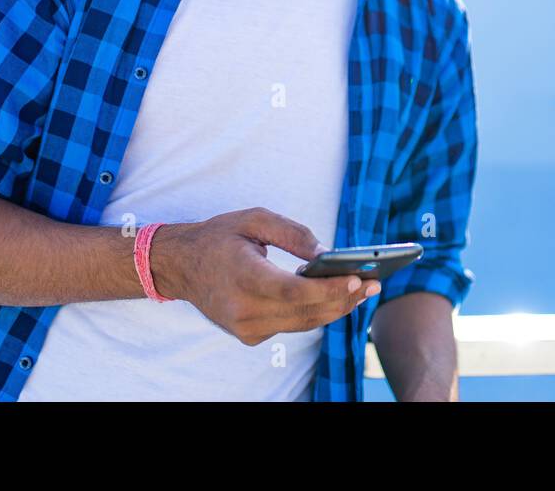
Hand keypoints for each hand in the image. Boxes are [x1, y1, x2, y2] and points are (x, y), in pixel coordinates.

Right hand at [148, 207, 379, 345]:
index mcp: (241, 276)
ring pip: (303, 323)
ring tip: (363, 291)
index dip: (326, 288)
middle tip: (374, 284)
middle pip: (304, 311)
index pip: (291, 291)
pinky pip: (291, 326)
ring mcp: (245, 328)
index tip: (356, 279)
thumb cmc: (220, 237)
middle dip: (343, 299)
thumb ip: (293, 233)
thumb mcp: (254, 219)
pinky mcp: (249, 336)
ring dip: (335, 308)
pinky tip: (335, 297)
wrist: (181, 265)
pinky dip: (315, 312)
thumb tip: (328, 254)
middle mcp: (242, 309)